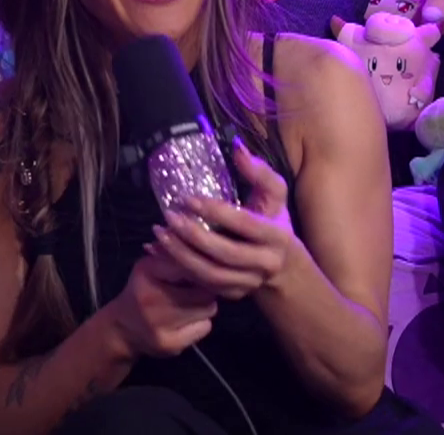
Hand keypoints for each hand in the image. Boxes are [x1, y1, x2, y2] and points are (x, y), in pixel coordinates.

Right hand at [106, 249, 217, 358]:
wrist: (121, 329)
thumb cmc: (144, 290)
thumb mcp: (152, 265)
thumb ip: (176, 251)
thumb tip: (206, 231)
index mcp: (147, 272)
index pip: (191, 263)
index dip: (203, 265)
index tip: (205, 266)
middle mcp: (151, 299)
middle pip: (205, 289)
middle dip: (206, 288)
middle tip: (197, 288)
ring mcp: (159, 325)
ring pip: (209, 308)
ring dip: (205, 305)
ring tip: (190, 304)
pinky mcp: (169, 345)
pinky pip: (205, 328)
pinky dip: (201, 324)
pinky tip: (185, 322)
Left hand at [148, 141, 300, 300]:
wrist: (284, 268)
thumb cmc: (275, 222)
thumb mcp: (275, 196)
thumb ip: (259, 172)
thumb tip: (237, 147)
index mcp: (277, 237)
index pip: (245, 224)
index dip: (216, 212)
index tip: (188, 198)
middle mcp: (265, 263)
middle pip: (225, 253)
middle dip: (194, 236)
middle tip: (169, 217)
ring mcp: (248, 283)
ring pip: (210, 274)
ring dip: (181, 256)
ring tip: (159, 235)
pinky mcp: (233, 294)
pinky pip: (202, 284)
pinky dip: (178, 268)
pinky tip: (159, 252)